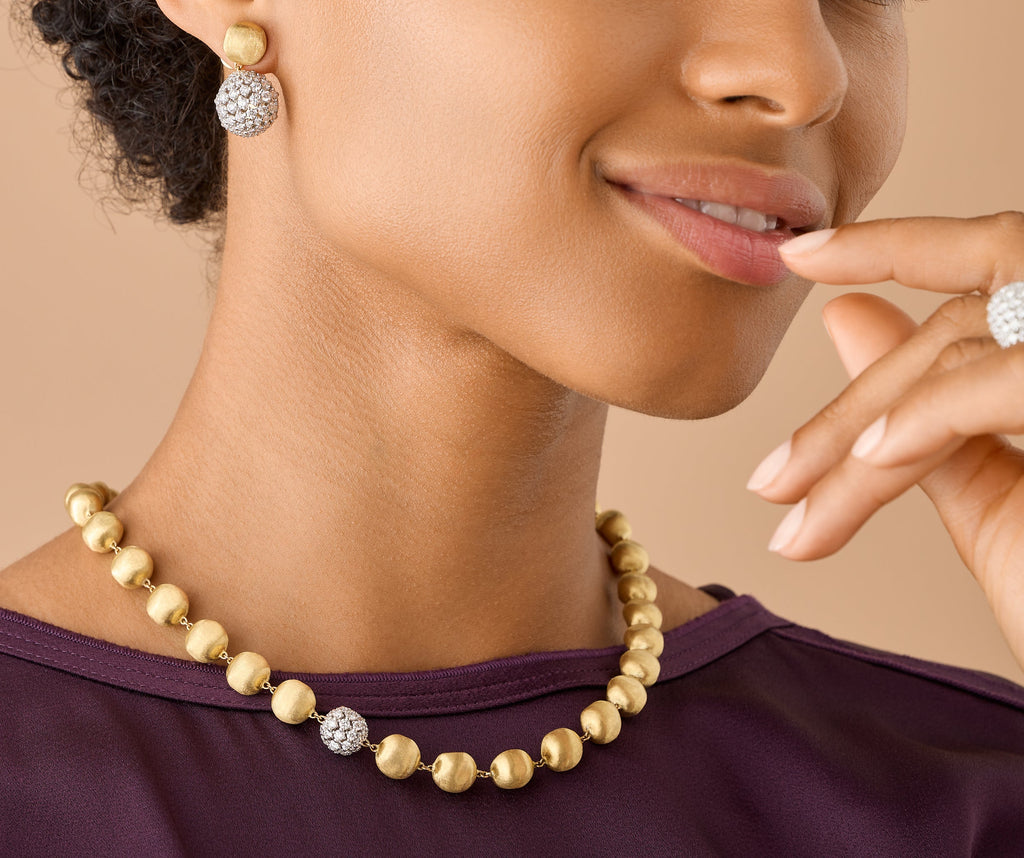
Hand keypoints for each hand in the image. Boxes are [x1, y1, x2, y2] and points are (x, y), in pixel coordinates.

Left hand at [746, 213, 1023, 669]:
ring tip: (792, 494)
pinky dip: (928, 418)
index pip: (991, 264)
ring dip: (864, 428)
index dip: (895, 248)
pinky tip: (871, 463)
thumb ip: (927, 417)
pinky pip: (1004, 381)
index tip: (802, 256)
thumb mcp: (1000, 503)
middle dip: (854, 402)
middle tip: (768, 478)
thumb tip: (846, 318)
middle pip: (965, 321)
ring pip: (967, 352)